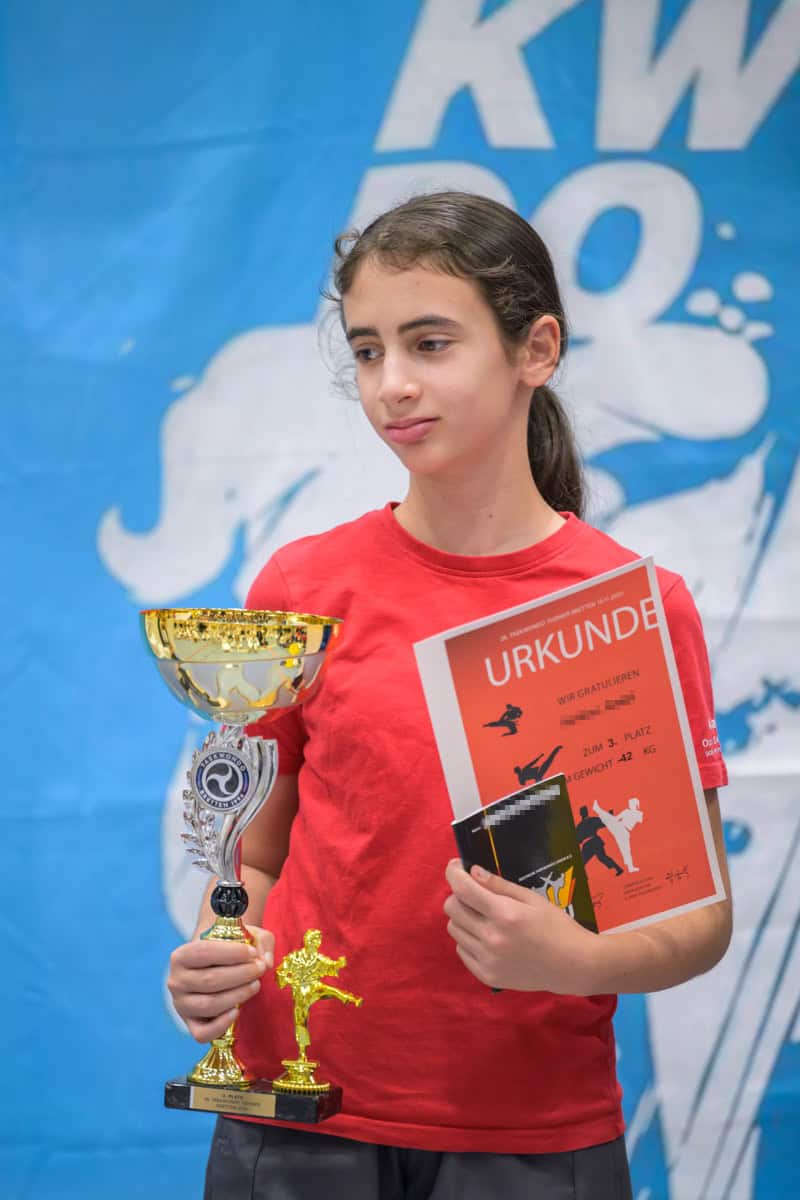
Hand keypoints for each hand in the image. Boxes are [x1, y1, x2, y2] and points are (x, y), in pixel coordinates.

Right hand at [167, 924, 273, 1041]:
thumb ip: (260, 943)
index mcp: (181, 956)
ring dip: (237, 995)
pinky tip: (237, 1011)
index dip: (231, 953)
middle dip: (241, 974)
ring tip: (255, 985)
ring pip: (209, 1005)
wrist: (216, 969)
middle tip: (259, 968)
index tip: (253, 953)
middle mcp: (176, 981)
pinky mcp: (191, 1025)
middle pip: (209, 980)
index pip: (204, 952)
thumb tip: (266, 962)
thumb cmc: (231, 951)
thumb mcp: (246, 937)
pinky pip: (203, 1033)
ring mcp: (181, 1006)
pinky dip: (221, 1025)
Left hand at [443, 861, 597, 993]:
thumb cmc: (556, 926)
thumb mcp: (531, 899)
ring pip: (454, 929)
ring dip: (463, 918)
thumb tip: (472, 872)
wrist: (573, 966)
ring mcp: (488, 960)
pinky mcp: (487, 976)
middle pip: (452, 908)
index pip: (463, 889)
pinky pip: (462, 950)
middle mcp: (491, 938)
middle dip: (459, 895)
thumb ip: (499, 885)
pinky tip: (487, 937)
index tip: (455, 866)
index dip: (453, 873)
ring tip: (483, 917)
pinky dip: (468, 939)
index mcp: (504, 914)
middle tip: (474, 894)